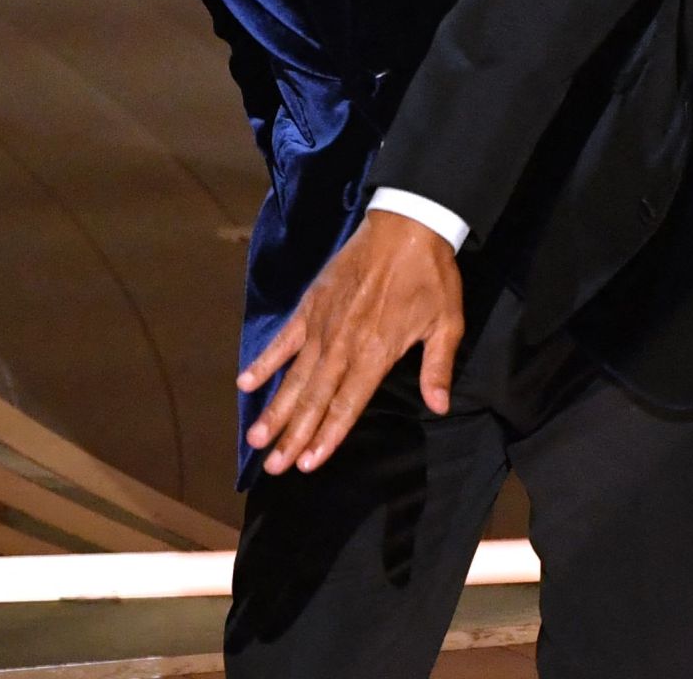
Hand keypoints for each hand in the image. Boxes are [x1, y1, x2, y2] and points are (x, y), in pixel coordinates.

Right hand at [237, 211, 463, 474]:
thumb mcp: (447, 323)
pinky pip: (283, 340)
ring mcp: (322, 325)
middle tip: (272, 466)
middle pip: (314, 399)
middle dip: (293, 435)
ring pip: (294, 376)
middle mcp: (342, 345)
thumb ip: (437, 368)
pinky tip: (245, 384)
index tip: (307, 464)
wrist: (406, 226)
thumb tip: (438, 408)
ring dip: (275, 409)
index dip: (327, 437)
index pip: (346, 405)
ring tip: (255, 438)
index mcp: (376, 353)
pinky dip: (265, 362)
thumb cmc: (431, 277)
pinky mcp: (311, 306)